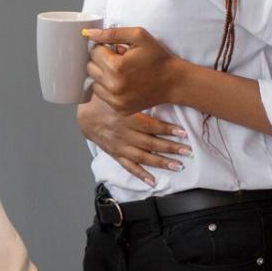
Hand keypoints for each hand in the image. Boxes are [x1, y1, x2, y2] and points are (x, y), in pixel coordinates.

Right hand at [76, 96, 190, 186]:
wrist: (84, 116)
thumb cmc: (103, 102)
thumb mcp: (118, 95)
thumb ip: (135, 96)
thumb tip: (157, 89)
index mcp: (125, 118)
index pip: (150, 126)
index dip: (167, 130)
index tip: (183, 132)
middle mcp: (123, 134)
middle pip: (150, 143)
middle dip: (170, 148)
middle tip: (187, 151)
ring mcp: (119, 146)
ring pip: (142, 157)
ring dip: (161, 162)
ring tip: (177, 165)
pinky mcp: (115, 154)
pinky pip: (128, 167)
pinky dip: (140, 175)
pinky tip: (153, 181)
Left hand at [84, 26, 184, 114]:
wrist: (173, 81)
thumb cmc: (157, 57)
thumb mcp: (138, 36)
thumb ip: (111, 33)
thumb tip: (88, 33)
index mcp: (115, 66)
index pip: (93, 52)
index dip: (104, 48)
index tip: (116, 49)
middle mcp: (113, 85)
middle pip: (90, 68)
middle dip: (101, 61)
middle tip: (118, 60)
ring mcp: (116, 100)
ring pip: (94, 83)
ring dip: (103, 76)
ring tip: (120, 72)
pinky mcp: (119, 109)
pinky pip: (103, 96)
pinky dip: (109, 89)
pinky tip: (123, 83)